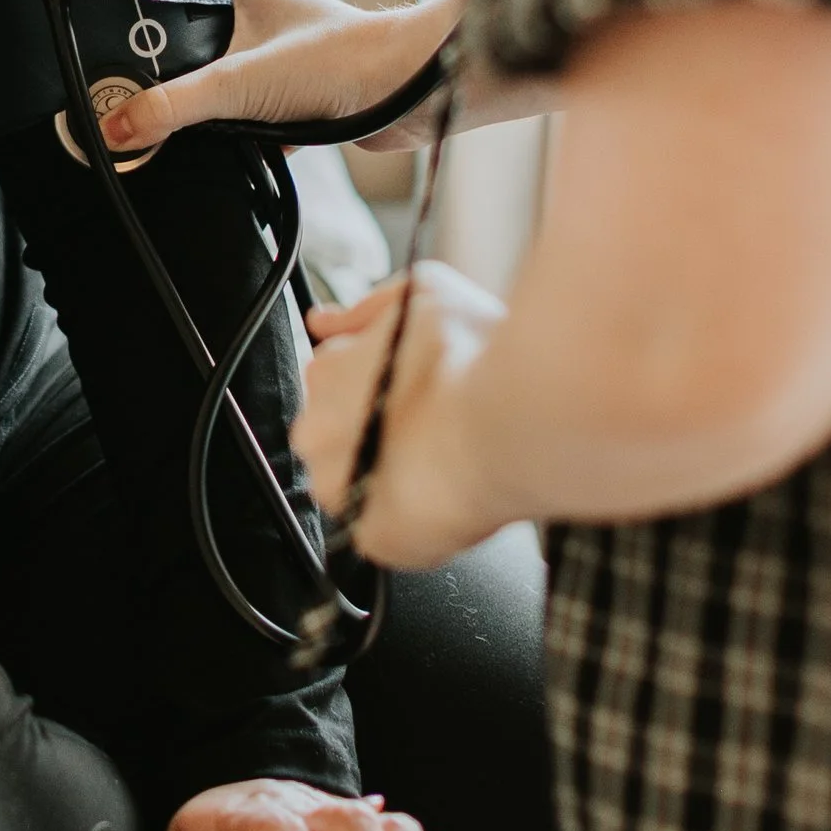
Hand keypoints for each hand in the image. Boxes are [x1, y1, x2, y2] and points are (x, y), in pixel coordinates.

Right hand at [100, 0, 463, 157]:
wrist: (410, 96)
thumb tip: (117, 128)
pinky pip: (271, 106)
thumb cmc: (341, 61)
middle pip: (235, 0)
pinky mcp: (316, 95)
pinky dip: (250, 123)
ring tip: (178, 91)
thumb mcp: (238, 81)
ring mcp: (302, 55)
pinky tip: (228, 144)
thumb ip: (174, 106)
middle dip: (199, 14)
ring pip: (252, 56)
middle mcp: (284, 16)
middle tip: (157, 27)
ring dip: (224, 72)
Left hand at [293, 261, 507, 566]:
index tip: (409, 390)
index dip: (376, 383)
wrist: (512, 425)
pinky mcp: (370, 537)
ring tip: (440, 464)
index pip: (332, 378)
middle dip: (373, 429)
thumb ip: (370, 304)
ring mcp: (340, 489)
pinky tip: (442, 498)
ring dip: (385, 474)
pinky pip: (382, 531)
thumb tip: (327, 319)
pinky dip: (408, 520)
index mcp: (327, 373)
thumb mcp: (424, 293)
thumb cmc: (473, 361)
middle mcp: (318, 431)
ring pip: (356, 482)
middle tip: (428, 426)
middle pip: (336, 432)